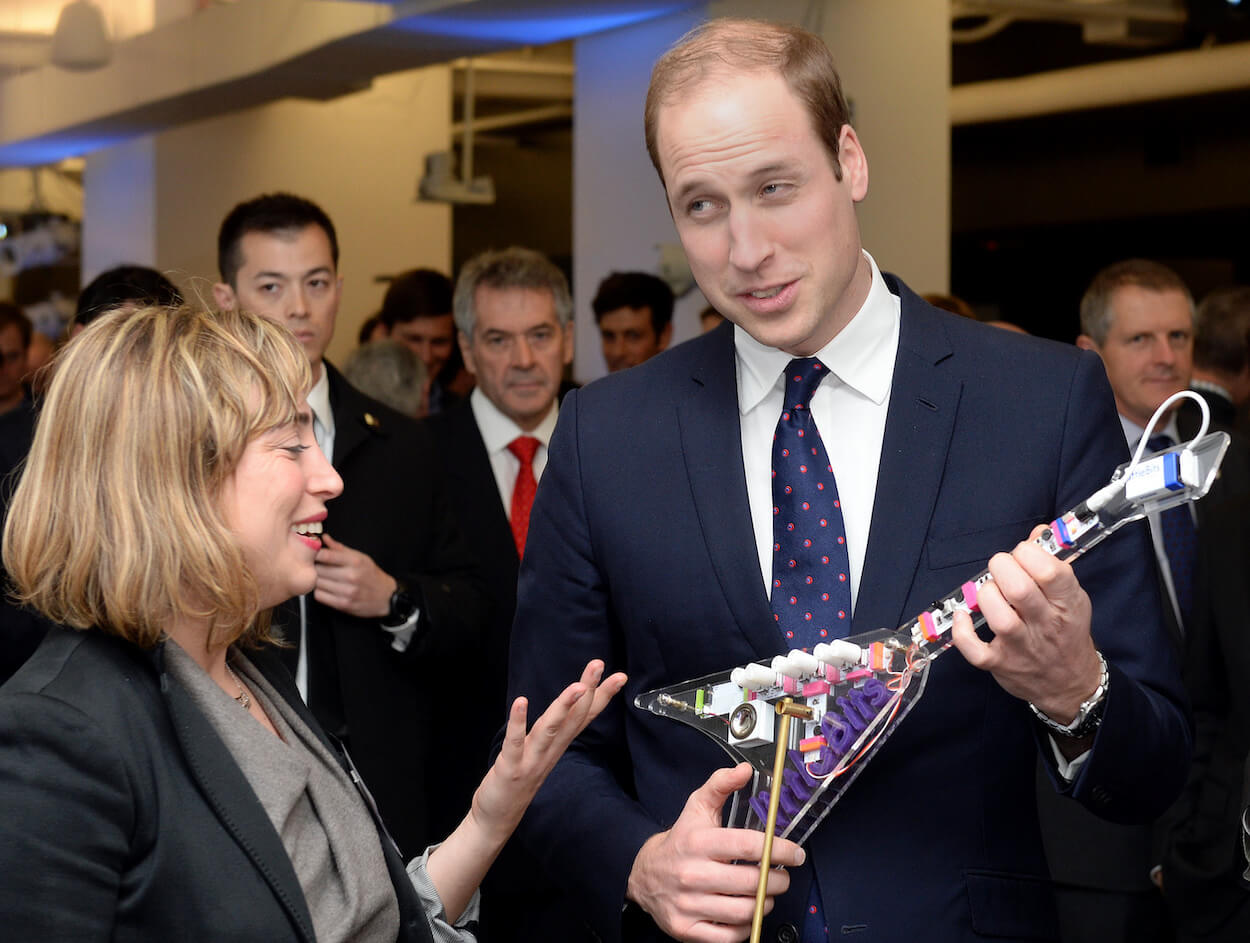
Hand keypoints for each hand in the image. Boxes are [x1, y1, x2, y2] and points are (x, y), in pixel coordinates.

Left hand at [313, 533, 395, 618]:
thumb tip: (324, 538)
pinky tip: (327, 589)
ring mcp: (347, 591)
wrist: (386, 596)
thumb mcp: (361, 557)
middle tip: (320, 567)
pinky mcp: (343, 604)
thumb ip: (340, 548)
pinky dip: (320, 592)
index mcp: (355, 561)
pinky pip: (320, 596)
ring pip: (318, 583)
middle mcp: (351, 576)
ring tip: (325, 579)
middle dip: (316, 567)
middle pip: (319, 570)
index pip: (325, 555)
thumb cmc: (372, 575)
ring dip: (318, 580)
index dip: (316, 554)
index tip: (315, 555)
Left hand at [427, 660, 625, 922]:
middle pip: (573, 719)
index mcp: (557, 746)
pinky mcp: (510, 769)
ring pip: (551, 730)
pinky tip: (521, 702)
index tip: (619, 675)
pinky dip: (518, 723)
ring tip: (577, 686)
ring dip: (564, 707)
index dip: (602, 696)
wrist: (496, 821)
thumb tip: (565, 708)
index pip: (584, 717)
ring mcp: (531, 762)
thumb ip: (553, 732)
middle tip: (598, 664)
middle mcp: (550, 753)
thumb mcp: (541, 753)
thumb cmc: (518, 781)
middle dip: (588, 691)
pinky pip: (515, 744)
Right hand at [626, 763, 804, 942]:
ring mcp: (688, 904)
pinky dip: (747, 926)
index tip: (795, 853)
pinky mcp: (687, 929)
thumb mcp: (697, 807)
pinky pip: (730, 936)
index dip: (779, 849)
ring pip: (744, 910)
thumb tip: (744, 770)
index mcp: (698, 842)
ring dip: (765, 902)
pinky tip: (747, 911)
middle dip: (778, 880)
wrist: (645, 874)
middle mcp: (692, 874)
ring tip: (766, 892)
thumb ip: (721, 785)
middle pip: (752, 881)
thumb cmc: (680, 841)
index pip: (749, 846)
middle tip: (782, 875)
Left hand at [950, 524, 1101, 722]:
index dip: (1029, 552)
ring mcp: (1021, 647)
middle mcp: (1046, 625)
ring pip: (999, 618)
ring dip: (987, 596)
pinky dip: (962, 632)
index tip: (1023, 553)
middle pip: (1019, 590)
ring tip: (990, 592)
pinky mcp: (1000, 664)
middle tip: (1001, 568)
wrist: (1071, 684)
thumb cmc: (1067, 632)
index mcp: (1068, 603)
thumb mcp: (1072, 596)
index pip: (1051, 571)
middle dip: (1003, 568)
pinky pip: (974, 650)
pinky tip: (963, 617)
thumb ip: (1053, 563)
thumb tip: (1037, 532)